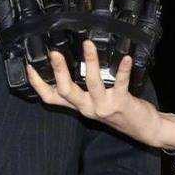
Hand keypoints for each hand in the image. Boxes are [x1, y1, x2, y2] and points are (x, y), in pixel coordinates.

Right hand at [27, 39, 174, 148]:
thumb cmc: (119, 111)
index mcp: (79, 106)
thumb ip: (84, 89)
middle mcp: (87, 107)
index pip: (51, 98)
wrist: (145, 129)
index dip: (38, 84)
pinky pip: (120, 83)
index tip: (29, 66)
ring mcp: (103, 106)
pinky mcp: (121, 103)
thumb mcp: (95, 103)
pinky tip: (126, 58)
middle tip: (54, 53)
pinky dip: (123, 70)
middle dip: (59, 71)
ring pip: (92, 84)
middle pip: (66, 91)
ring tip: (88, 44)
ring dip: (90, 62)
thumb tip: (72, 63)